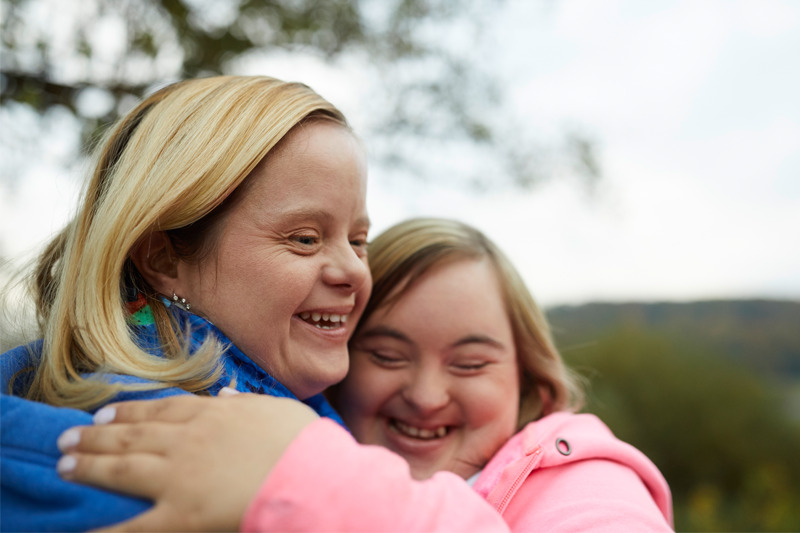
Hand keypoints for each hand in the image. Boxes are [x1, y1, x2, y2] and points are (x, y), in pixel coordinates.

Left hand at [57, 393, 318, 531]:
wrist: (311, 477)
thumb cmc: (304, 444)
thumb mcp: (277, 408)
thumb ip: (247, 400)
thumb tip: (228, 393)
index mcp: (214, 414)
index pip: (162, 409)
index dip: (130, 411)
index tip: (107, 413)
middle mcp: (189, 439)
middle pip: (133, 433)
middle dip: (98, 434)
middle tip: (70, 435)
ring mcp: (180, 474)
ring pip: (123, 465)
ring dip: (89, 463)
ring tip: (65, 462)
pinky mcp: (180, 513)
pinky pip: (134, 523)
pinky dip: (105, 526)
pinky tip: (83, 526)